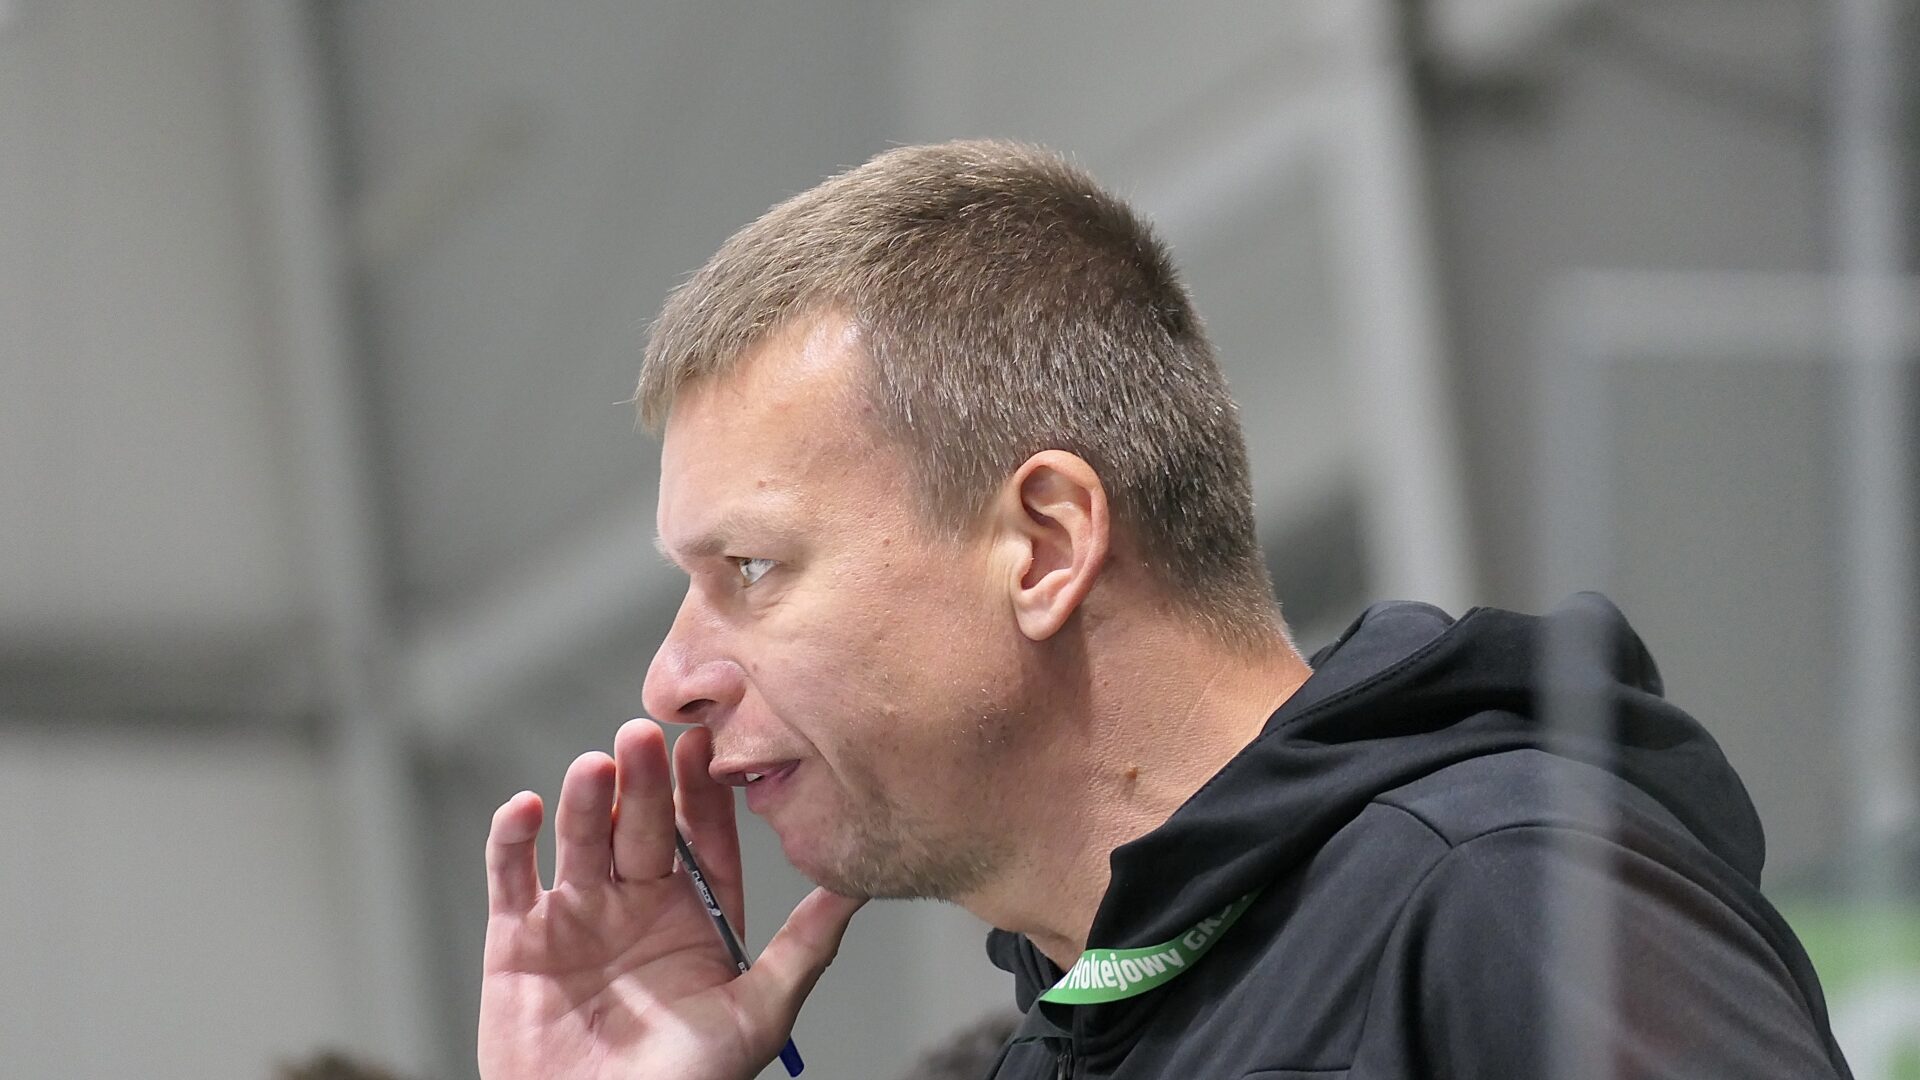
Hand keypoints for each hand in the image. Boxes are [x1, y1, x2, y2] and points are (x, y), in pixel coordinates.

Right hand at [478, 719, 862, 1079]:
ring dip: (587, 799)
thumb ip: (805, 947)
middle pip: (641, 826)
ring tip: (597, 766)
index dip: (702, 792)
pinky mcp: (515, 938)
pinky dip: (511, 840)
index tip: (706, 743)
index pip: (703, 837)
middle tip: (646, 735)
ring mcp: (576, 916)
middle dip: (645, 782)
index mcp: (695, 916)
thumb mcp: (757, 1014)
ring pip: (581, 838)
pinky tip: (526, 808)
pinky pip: (510, 876)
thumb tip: (858, 886)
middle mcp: (637, 905)